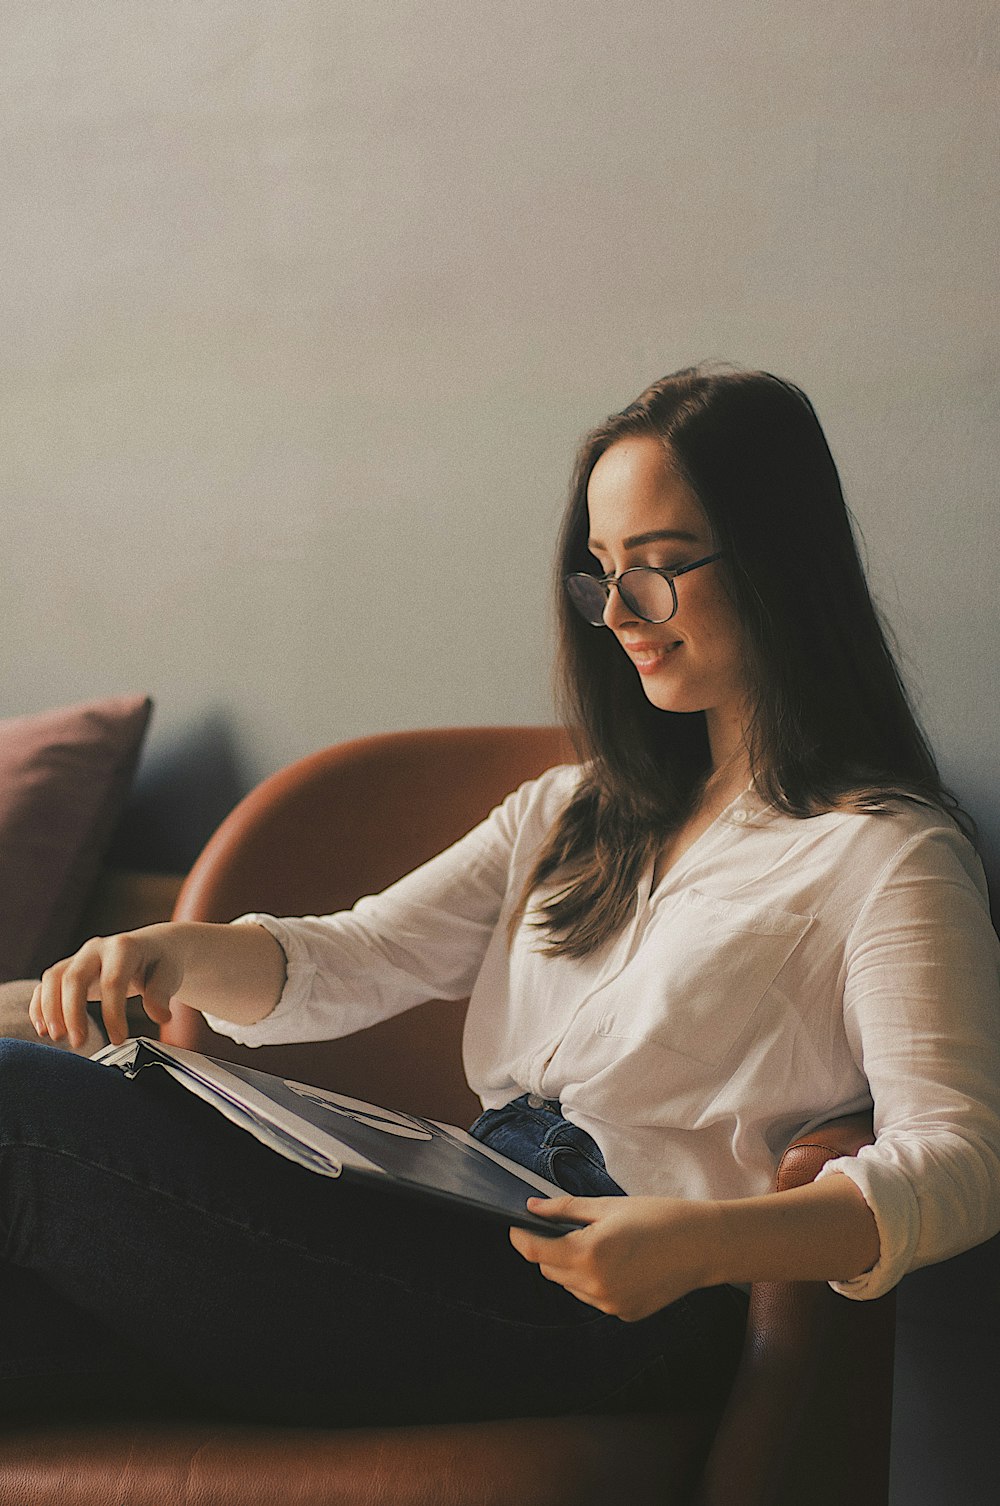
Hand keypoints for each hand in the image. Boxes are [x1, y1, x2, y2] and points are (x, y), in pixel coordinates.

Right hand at [30, 928, 181, 1049]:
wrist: (153, 947)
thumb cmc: (161, 963)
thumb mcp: (169, 975)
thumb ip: (161, 994)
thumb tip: (160, 1016)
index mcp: (124, 947)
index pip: (113, 981)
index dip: (113, 1012)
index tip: (119, 1040)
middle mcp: (96, 949)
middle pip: (74, 977)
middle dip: (72, 1012)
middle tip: (78, 1042)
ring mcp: (79, 957)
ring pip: (53, 979)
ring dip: (50, 1010)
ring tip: (57, 1038)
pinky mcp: (68, 969)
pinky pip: (45, 985)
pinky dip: (40, 1006)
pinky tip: (43, 1029)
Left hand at [509, 1194, 716, 1321]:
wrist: (703, 1244)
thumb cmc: (658, 1217)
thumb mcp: (608, 1206)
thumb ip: (565, 1210)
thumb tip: (532, 1208)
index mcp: (588, 1254)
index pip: (535, 1251)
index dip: (521, 1238)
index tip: (515, 1227)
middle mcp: (595, 1285)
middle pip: (551, 1269)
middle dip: (550, 1249)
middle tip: (568, 1228)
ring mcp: (610, 1304)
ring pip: (572, 1286)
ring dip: (573, 1267)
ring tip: (602, 1244)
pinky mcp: (625, 1314)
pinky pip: (595, 1297)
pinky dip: (596, 1281)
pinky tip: (619, 1263)